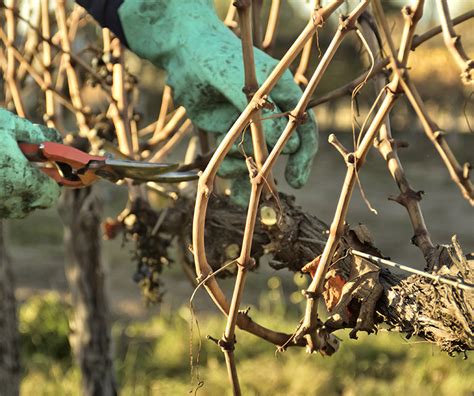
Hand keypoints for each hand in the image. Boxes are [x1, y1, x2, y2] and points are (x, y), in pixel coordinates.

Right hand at [0, 109, 61, 217]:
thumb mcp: (9, 125)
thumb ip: (36, 135)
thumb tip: (54, 139)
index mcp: (23, 182)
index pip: (51, 194)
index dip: (52, 180)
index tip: (48, 167)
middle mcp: (8, 200)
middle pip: (33, 203)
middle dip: (34, 187)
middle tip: (25, 165)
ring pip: (14, 206)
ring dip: (15, 191)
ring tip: (4, 166)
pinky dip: (0, 193)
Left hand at [118, 0, 318, 195]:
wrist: (185, 52)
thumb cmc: (214, 56)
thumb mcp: (237, 82)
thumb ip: (258, 113)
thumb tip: (287, 145)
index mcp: (283, 94)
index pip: (304, 129)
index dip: (303, 156)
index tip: (296, 180)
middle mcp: (270, 112)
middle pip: (280, 150)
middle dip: (267, 168)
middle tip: (260, 187)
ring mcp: (249, 124)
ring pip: (256, 159)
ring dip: (244, 172)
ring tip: (227, 170)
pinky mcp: (230, 131)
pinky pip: (235, 158)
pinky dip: (230, 173)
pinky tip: (220, 176)